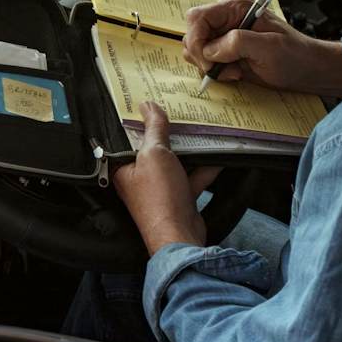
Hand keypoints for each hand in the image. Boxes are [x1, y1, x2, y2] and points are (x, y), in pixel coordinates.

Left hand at [113, 102, 219, 254]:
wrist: (179, 236)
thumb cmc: (159, 199)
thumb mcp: (155, 154)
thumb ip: (154, 129)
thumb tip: (148, 106)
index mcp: (124, 168)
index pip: (129, 138)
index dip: (140, 121)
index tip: (152, 105)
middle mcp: (139, 179)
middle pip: (154, 149)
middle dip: (168, 134)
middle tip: (179, 114)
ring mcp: (160, 189)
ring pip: (175, 163)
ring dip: (188, 150)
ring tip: (200, 131)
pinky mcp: (179, 198)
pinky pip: (191, 178)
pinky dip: (204, 169)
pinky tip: (217, 157)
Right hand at [181, 0, 341, 97]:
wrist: (305, 68)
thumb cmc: (294, 55)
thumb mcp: (269, 48)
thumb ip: (237, 43)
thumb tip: (210, 50)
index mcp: (235, 6)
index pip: (197, 18)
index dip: (197, 41)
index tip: (209, 63)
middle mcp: (225, 16)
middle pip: (192, 33)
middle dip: (204, 57)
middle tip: (227, 69)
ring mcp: (223, 33)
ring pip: (195, 48)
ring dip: (211, 66)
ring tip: (236, 70)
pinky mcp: (223, 49)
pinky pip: (204, 59)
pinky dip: (216, 71)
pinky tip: (236, 72)